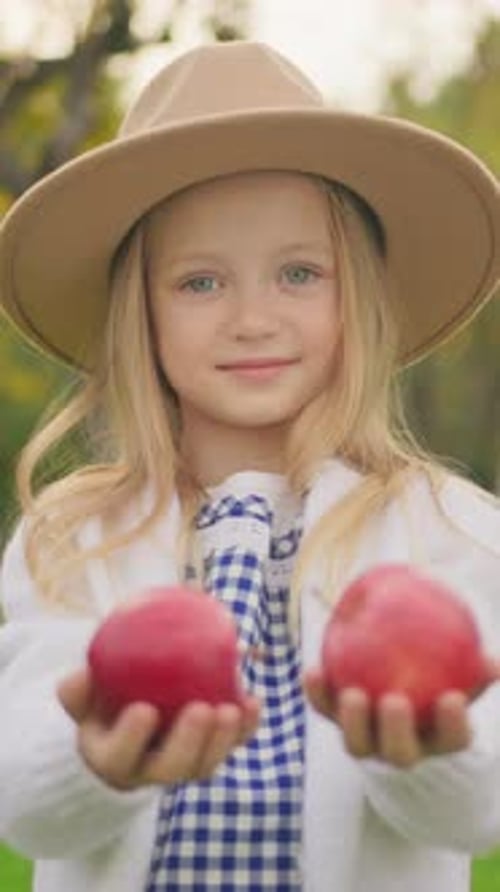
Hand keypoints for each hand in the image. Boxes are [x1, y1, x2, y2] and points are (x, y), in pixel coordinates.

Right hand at [58, 668, 260, 790]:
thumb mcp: (83, 697)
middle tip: (202, 708)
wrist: (128, 719)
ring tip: (234, 708)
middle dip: (189, 743)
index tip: (144, 709)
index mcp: (111, 758)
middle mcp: (147, 771)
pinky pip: (229, 747)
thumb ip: (79, 689)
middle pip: (170, 768)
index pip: (119, 757)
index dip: (132, 738)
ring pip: (203, 765)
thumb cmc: (102, 703)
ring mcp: (181, 766)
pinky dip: (244, 729)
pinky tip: (252, 702)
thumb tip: (81, 676)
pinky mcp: (208, 754)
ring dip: (222, 740)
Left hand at [303, 659, 499, 768]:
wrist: (397, 703)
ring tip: (351, 694)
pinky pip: (325, 712)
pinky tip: (312, 670)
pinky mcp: (338, 726)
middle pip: (399, 753)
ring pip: (358, 744)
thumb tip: (494, 659)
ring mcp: (368, 743)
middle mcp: (402, 750)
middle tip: (395, 701)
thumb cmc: (437, 686)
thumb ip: (475, 672)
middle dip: (396, 732)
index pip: (451, 739)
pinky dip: (317, 695)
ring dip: (353, 722)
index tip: (451, 699)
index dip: (452, 725)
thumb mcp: (459, 680)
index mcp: (437, 741)